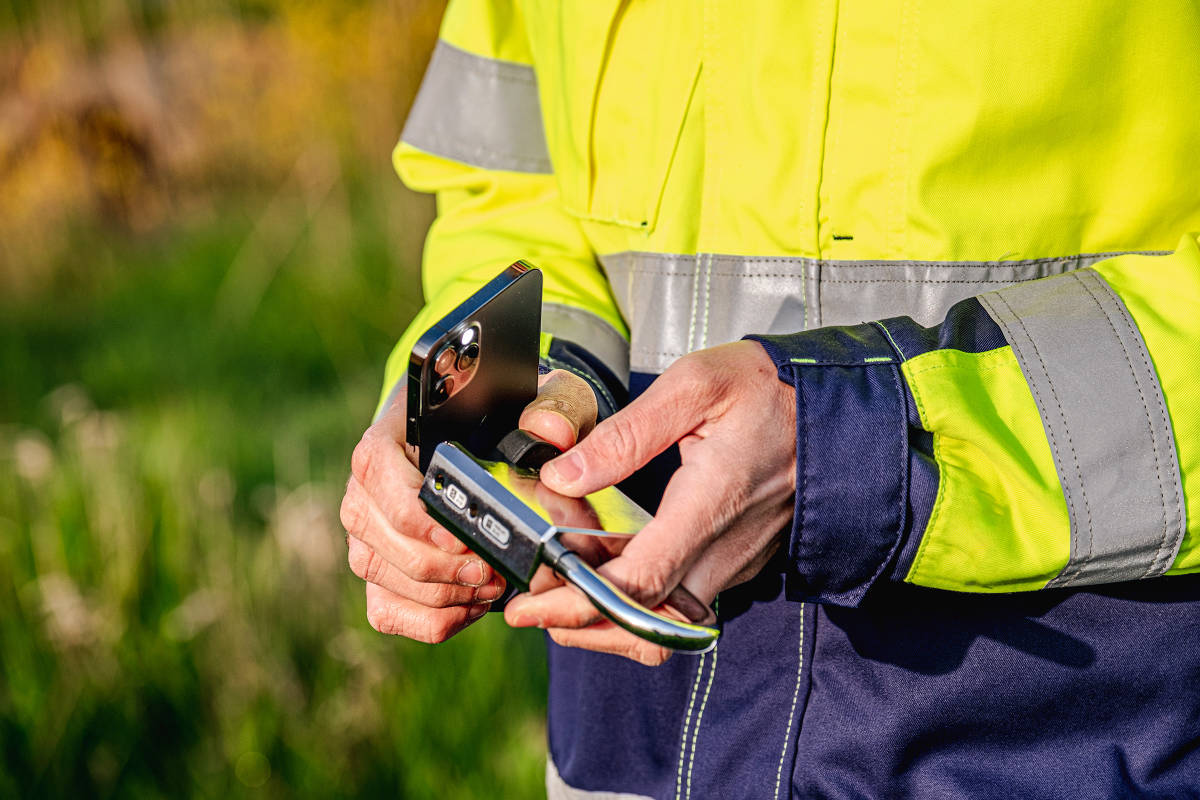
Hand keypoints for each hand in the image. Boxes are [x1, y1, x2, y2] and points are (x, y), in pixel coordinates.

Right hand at [340, 370, 595, 641]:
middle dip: (444, 566)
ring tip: (490, 586)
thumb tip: (551, 432)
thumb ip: (552, 410)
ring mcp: (366, 533)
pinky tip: (471, 604)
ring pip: (384, 579)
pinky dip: (434, 619)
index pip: (376, 470)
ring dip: (445, 595)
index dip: (416, 513)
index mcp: (392, 432)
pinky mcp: (377, 571)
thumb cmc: (505, 423)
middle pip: (382, 538)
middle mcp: (366, 485)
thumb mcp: (538, 402)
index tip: (462, 537)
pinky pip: (388, 612)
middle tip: (492, 570)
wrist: (487, 447)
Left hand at [504, 341, 795, 664]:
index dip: (577, 602)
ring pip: (659, 618)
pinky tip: (600, 550)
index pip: (639, 585)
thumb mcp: (695, 386)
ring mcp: (733, 563)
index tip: (530, 603)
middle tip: (533, 585)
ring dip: (603, 604)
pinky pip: (677, 597)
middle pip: (643, 623)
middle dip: (578, 616)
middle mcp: (725, 550)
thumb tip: (564, 473)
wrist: (839, 409)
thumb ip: (625, 433)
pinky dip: (632, 589)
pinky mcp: (734, 561)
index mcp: (711, 506)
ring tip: (561, 561)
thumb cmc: (773, 391)